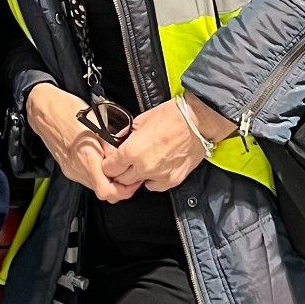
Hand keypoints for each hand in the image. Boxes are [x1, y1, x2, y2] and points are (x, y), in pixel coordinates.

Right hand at [26, 83, 133, 202]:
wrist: (43, 109)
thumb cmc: (66, 110)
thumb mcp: (97, 122)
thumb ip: (112, 144)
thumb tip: (125, 155)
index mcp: (86, 157)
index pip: (106, 191)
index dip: (124, 191)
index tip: (133, 181)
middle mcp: (77, 167)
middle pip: (102, 191)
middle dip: (119, 186)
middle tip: (130, 173)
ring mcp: (71, 169)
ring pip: (95, 185)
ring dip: (108, 180)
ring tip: (117, 165)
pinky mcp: (67, 167)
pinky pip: (87, 177)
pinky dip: (98, 173)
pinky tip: (102, 161)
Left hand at [103, 93, 228, 191]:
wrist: (196, 122)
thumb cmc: (170, 117)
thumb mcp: (139, 121)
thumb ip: (125, 136)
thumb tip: (117, 142)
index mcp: (131, 151)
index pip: (109, 169)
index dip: (108, 165)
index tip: (111, 161)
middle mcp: (143, 167)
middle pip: (121, 180)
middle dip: (120, 172)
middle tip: (124, 164)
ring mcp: (158, 176)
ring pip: (138, 184)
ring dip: (136, 176)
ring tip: (141, 164)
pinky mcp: (172, 180)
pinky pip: (155, 186)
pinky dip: (153, 179)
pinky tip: (155, 168)